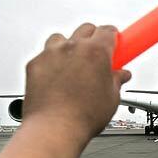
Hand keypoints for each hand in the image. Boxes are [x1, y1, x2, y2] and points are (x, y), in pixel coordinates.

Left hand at [23, 23, 130, 141]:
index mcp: (97, 52)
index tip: (115, 43)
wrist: (54, 129)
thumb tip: (121, 76)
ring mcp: (52, 53)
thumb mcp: (112, 98)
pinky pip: (45, 54)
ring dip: (71, 46)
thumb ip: (116, 81)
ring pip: (63, 38)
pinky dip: (52, 61)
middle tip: (98, 56)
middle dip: (94, 38)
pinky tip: (58, 78)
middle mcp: (73, 47)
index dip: (114, 37)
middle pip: (86, 29)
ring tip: (75, 65)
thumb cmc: (83, 116)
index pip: (108, 31)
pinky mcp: (35, 64)